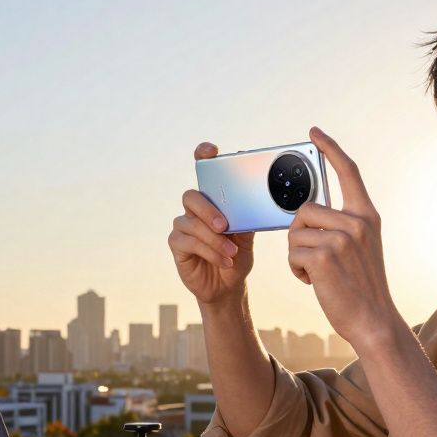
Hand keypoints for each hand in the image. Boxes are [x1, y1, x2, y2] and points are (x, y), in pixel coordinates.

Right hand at [168, 142, 256, 304]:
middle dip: (208, 210)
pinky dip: (209, 251)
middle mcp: (196, 210)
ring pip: (191, 223)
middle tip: (225, 225)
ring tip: (232, 252)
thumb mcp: (247, 236)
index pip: (204, 172)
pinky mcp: (177, 244)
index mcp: (213, 200)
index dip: (203, 157)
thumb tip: (258, 201)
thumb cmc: (236, 255)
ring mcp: (184, 226)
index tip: (210, 150)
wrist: (228, 285)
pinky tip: (223, 259)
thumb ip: (248, 217)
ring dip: (214, 239)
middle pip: (192, 197)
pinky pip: (188, 241)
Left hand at [288, 127, 402, 348]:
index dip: (330, 148)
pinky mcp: (324, 256)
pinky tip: (314, 281)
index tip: (314, 132)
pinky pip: (292, 252)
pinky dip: (296, 269)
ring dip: (297, 254)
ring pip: (294, 232)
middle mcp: (356, 222)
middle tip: (316, 258)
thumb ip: (342, 225)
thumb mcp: (360, 247)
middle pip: (305, 209)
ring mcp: (341, 238)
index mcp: (367, 215)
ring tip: (318, 273)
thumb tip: (307, 212)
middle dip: (300, 234)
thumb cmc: (360, 287)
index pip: (348, 171)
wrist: (373, 320)